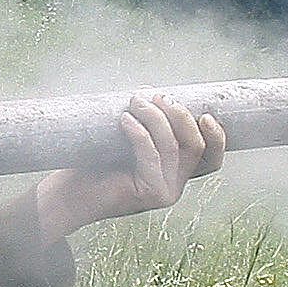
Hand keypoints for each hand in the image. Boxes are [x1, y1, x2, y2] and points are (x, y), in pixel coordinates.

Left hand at [32, 96, 225, 243]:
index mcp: (176, 173)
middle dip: (179, 116)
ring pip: (172, 147)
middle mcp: (176, 185)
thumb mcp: (127, 138)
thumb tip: (152, 92)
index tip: (205, 113)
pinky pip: (151, 155)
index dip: (217, 136)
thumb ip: (146, 123)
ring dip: (154, 118)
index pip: (210, 157)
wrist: (70, 194)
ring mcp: (166, 192)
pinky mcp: (151, 194)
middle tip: (157, 97)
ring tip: (134, 101)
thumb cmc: (95, 163)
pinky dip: (140, 133)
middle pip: (196, 146)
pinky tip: (125, 119)